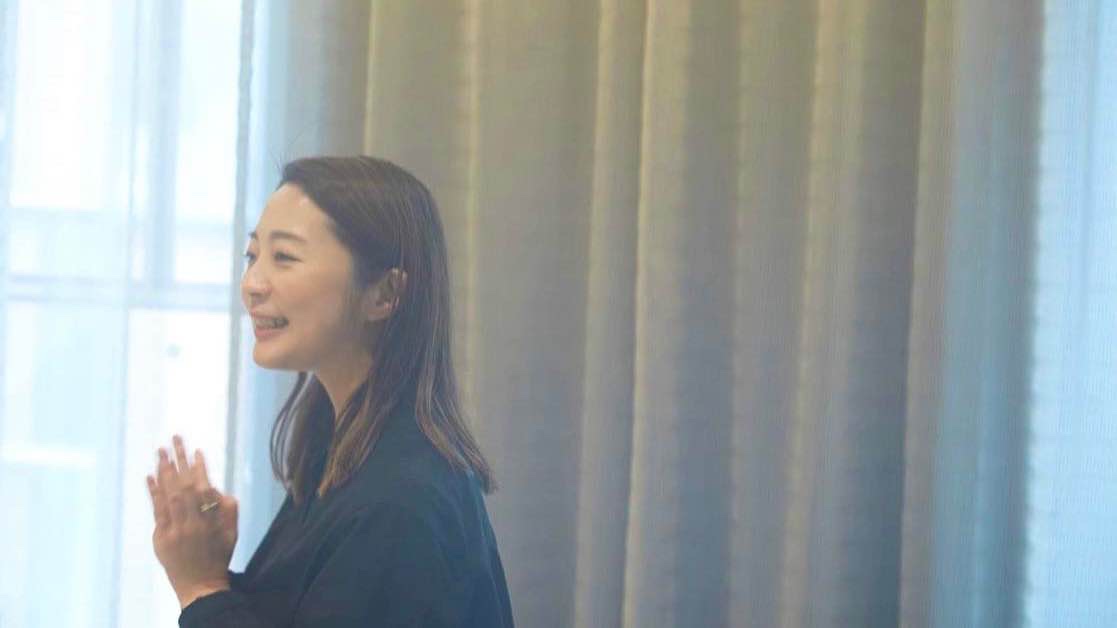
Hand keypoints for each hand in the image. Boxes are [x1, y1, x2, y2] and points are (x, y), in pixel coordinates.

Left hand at [147, 435, 238, 608]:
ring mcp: (172, 530)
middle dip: (178, 460)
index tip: (197, 450)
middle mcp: (188, 523)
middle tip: (175, 438)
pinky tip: (150, 476)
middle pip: (181, 485)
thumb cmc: (219, 557)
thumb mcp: (232, 534)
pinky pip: (156, 510)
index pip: (201, 487)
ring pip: (166, 494)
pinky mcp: (160, 537)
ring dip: (163, 471)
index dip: (198, 468)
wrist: (200, 586)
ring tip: (161, 451)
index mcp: (207, 521)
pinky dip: (153, 492)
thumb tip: (220, 490)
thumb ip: (229, 511)